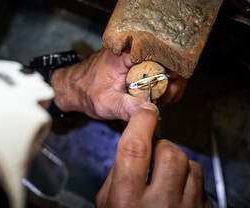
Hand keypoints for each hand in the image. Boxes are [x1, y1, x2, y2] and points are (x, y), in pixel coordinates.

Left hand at [51, 48, 186, 120]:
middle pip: (169, 57)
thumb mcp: (105, 103)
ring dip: (170, 82)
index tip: (168, 91)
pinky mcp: (138, 61)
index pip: (162, 54)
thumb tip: (148, 110)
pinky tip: (157, 95)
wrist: (76, 88)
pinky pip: (159, 68)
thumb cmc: (87, 92)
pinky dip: (163, 82)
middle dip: (174, 80)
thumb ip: (125, 107)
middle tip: (166, 99)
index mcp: (125, 53)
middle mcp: (133, 48)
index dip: (172, 73)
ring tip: (161, 99)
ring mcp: (137, 54)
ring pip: (167, 63)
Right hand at [95, 103, 211, 207]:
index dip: (141, 122)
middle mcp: (158, 205)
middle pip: (170, 153)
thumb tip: (136, 145)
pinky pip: (202, 184)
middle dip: (161, 148)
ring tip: (165, 179)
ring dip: (177, 165)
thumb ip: (119, 172)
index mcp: (126, 199)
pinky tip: (177, 194)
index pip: (136, 148)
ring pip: (190, 165)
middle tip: (152, 160)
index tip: (144, 109)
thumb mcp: (107, 202)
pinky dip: (189, 182)